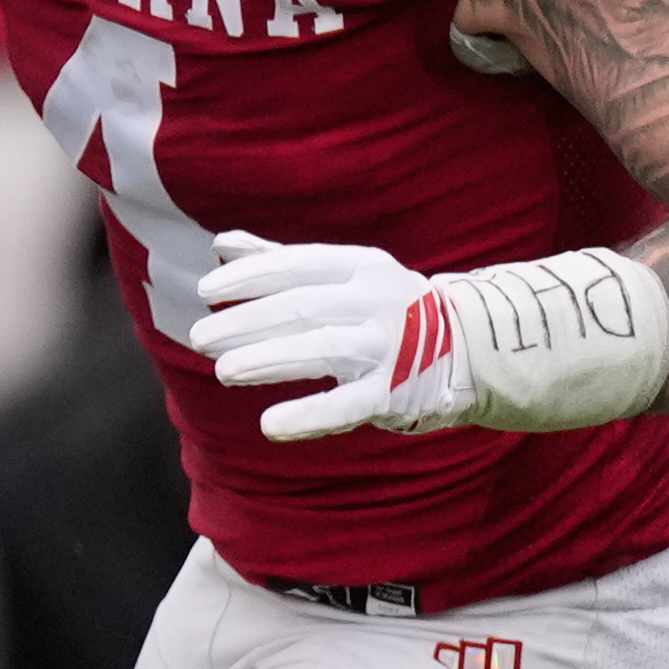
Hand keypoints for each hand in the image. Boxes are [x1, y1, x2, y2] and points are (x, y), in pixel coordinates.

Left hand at [185, 235, 475, 439]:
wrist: (468, 350)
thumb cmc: (385, 309)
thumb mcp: (343, 276)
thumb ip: (282, 262)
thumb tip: (223, 245)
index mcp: (362, 267)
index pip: (297, 265)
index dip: (250, 276)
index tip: (206, 290)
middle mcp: (377, 301)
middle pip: (302, 307)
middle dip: (246, 322)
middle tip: (199, 337)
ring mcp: (389, 348)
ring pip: (321, 350)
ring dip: (267, 359)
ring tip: (222, 370)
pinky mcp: (394, 394)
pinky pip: (347, 406)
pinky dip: (308, 416)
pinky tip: (269, 424)